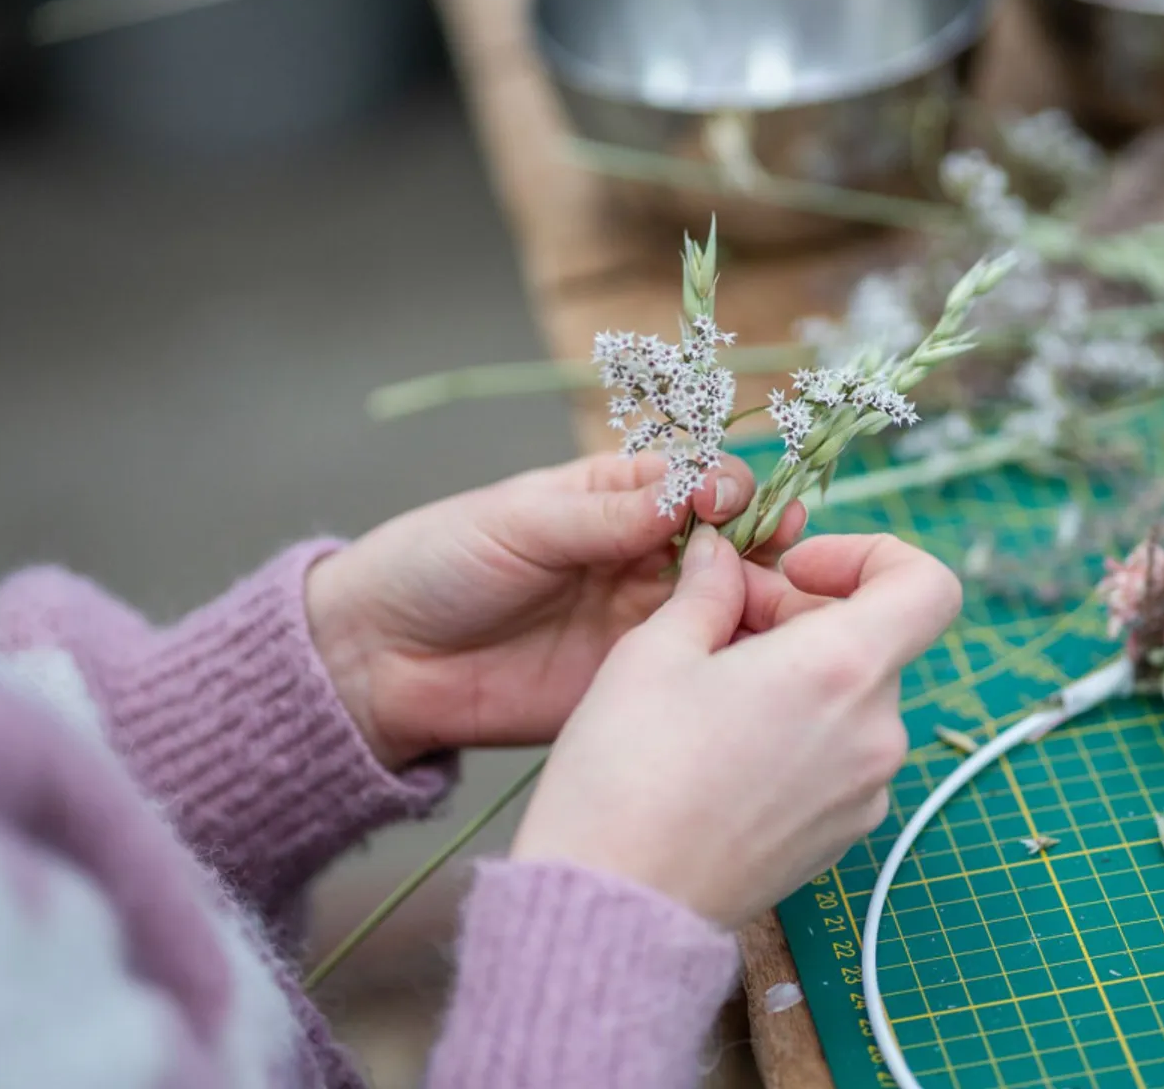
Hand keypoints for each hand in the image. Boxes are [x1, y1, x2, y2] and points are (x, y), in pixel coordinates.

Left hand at [304, 452, 805, 769]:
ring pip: (728, 606)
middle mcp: (643, 556)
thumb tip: (697, 491)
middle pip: (730, 544)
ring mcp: (645, 622)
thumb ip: (607, 515)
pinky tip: (756, 662)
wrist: (378, 661)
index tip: (738, 500)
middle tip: (785, 554)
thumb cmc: (438, 565)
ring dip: (761, 604)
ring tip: (781, 610)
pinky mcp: (636, 682)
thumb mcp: (520, 524)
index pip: (699, 481)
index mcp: (617, 498)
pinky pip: (697, 669)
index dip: (728, 487)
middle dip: (763, 544)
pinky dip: (733, 664)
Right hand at [508, 525, 961, 930]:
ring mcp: (865, 791)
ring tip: (711, 686)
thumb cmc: (628, 776)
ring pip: (852, 698)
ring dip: (798, 673)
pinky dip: (798, 730)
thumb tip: (722, 558)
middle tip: (719, 620)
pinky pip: (838, 754)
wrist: (614, 908)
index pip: (928, 586)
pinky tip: (723, 745)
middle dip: (802, 614)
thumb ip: (707, 590)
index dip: (872, 556)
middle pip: (874, 640)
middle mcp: (873, 732)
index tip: (799, 568)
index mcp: (842, 670)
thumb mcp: (654, 651)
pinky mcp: (841, 835)